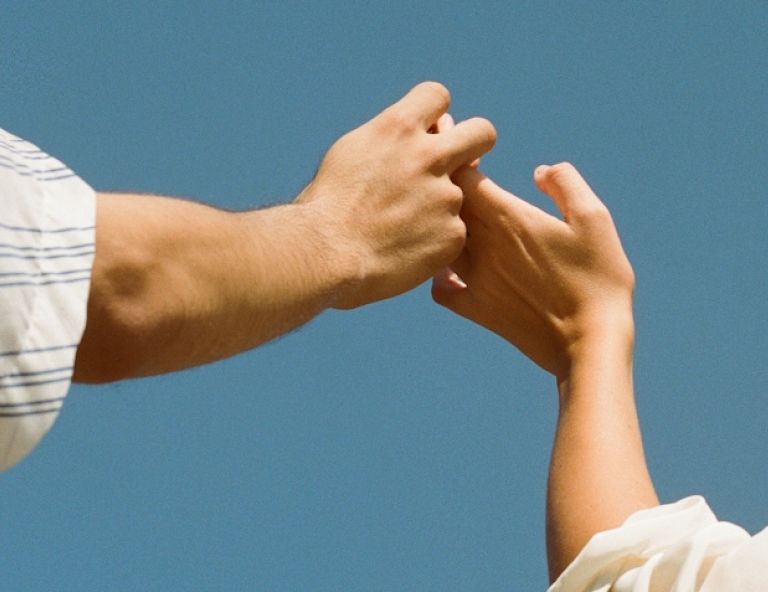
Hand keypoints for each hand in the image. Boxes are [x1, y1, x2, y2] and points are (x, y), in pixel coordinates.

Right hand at [295, 82, 495, 308]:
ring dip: (440, 205)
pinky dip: (435, 240)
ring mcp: (446, 196)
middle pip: (481, 132)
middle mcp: (428, 156)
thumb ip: (388, 139)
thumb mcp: (350, 153)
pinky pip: (454, 230)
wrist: (326, 255)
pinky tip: (406, 249)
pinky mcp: (452, 233)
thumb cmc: (326, 207)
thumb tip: (415, 130)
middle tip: (459, 162)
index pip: (437, 96)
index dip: (433, 114)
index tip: (426, 130)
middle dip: (474, 143)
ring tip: (401, 227)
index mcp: (398, 128)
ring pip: (462, 192)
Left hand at [432, 162, 634, 378]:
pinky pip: (442, 289)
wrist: (589, 341)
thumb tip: (540, 170)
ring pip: (440, 243)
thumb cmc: (599, 278)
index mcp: (508, 218)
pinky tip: (454, 271)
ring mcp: (475, 279)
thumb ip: (565, 183)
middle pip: (445, 206)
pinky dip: (440, 276)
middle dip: (444, 186)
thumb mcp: (594, 219)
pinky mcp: (477, 309)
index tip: (469, 154)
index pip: (463, 177)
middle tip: (450, 176)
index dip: (459, 158)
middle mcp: (482, 246)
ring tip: (451, 217)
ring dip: (440, 227)